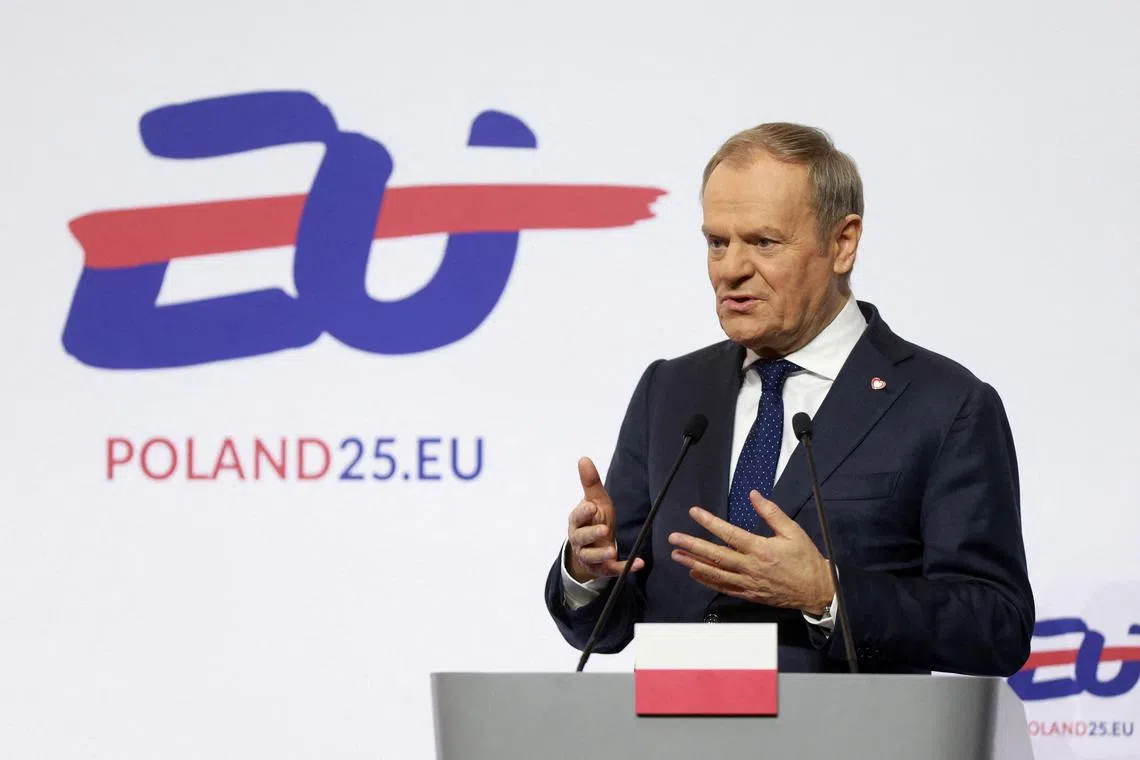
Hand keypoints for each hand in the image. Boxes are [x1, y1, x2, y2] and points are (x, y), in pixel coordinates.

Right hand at [565, 457, 644, 582]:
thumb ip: (590, 482)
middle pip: (582, 538)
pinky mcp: (602, 568)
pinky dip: (624, 568)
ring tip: (613, 551)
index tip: (592, 508)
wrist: (590, 548)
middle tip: (604, 529)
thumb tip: (584, 458)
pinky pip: (612, 570)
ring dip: (602, 554)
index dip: (584, 513)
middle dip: (592, 534)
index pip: (577, 517)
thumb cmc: (593, 520)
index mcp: (577, 522)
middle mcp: (580, 540)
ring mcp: (590, 555)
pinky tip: (638, 563)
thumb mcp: (594, 501)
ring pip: (593, 556)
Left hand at [667, 490, 833, 613]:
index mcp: (760, 549)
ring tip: (676, 555)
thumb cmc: (805, 559)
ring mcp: (748, 583)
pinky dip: (707, 581)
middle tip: (674, 539)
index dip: (710, 522)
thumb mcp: (793, 531)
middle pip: (716, 556)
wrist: (816, 590)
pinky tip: (695, 573)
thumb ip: (771, 513)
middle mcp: (750, 567)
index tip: (694, 512)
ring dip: (694, 564)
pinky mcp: (749, 594)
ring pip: (715, 574)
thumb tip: (753, 494)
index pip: (729, 533)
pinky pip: (724, 588)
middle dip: (692, 546)